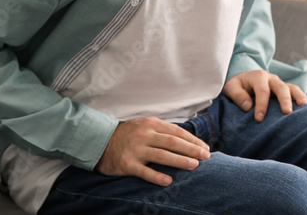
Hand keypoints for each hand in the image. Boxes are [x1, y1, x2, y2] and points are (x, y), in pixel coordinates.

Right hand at [96, 117, 210, 186]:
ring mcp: (136, 149)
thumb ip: (163, 130)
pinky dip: (157, 176)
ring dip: (180, 161)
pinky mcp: (127, 164)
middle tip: (206, 157)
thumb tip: (188, 139)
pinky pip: (144, 171)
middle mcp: (145, 135)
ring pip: (162, 155)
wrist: (99, 141)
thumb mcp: (145, 125)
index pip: (177, 132)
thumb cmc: (128, 134)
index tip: (205, 147)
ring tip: (194, 166)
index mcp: (152, 124)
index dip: (193, 140)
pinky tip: (169, 181)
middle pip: (173, 142)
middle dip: (191, 149)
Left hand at [223, 69, 306, 121]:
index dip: (261, 104)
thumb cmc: (237, 86)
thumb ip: (238, 95)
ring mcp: (281, 83)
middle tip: (287, 113)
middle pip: (281, 87)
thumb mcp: (231, 88)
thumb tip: (249, 106)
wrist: (244, 81)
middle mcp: (272, 79)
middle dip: (285, 100)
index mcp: (258, 76)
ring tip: (305, 108)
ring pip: (293, 88)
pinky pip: (298, 93)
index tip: (259, 119)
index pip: (262, 90)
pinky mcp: (287, 90)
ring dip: (300, 98)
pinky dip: (305, 99)